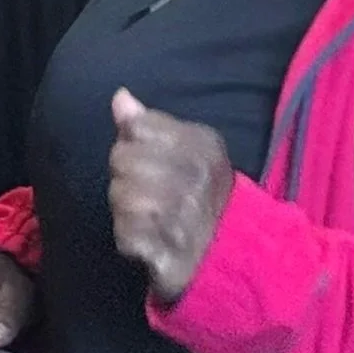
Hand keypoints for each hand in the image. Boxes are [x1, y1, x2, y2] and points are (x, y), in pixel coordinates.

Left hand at [108, 90, 232, 303]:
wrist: (234, 255)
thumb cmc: (203, 194)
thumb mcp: (190, 149)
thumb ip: (150, 122)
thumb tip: (120, 97)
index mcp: (202, 144)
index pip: (137, 126)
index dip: (134, 142)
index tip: (152, 160)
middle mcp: (195, 176)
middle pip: (121, 159)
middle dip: (126, 176)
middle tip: (148, 193)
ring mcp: (184, 217)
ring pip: (119, 196)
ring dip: (126, 209)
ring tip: (149, 217)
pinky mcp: (171, 255)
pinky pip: (125, 234)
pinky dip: (130, 239)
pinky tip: (149, 239)